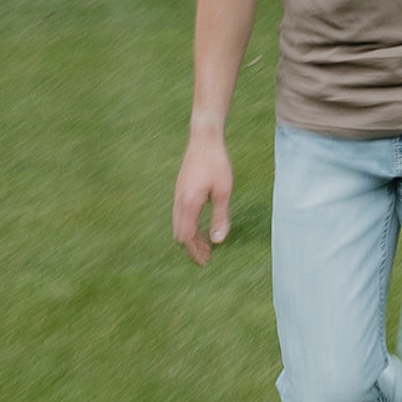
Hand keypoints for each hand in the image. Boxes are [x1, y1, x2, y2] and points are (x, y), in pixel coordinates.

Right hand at [172, 133, 233, 265]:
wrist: (204, 139)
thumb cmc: (217, 164)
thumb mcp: (223, 192)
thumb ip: (220, 217)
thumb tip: (218, 241)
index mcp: (188, 205)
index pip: (185, 238)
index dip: (194, 252)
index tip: (205, 262)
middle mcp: (179, 202)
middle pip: (179, 234)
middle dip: (192, 248)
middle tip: (207, 257)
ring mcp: (177, 195)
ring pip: (178, 225)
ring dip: (190, 237)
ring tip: (205, 245)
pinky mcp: (180, 189)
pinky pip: (180, 215)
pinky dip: (188, 226)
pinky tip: (200, 225)